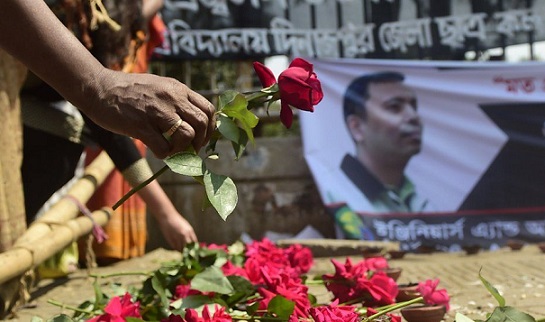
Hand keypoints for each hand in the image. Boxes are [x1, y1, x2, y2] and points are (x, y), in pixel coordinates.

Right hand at [82, 69, 214, 158]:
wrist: (97, 87)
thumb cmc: (128, 90)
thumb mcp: (159, 86)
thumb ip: (176, 100)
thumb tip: (193, 123)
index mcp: (178, 89)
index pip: (209, 109)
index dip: (210, 128)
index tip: (203, 137)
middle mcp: (172, 98)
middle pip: (202, 123)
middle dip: (201, 141)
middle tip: (191, 149)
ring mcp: (157, 111)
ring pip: (188, 135)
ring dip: (184, 149)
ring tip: (173, 150)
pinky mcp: (141, 126)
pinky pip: (164, 148)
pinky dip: (165, 155)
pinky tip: (158, 151)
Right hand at [157, 212, 197, 250]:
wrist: (167, 216)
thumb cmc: (177, 220)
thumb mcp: (186, 227)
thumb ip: (189, 235)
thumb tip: (192, 244)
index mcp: (190, 231)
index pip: (195, 243)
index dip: (195, 249)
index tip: (194, 253)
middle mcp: (185, 235)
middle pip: (189, 248)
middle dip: (189, 252)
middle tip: (188, 255)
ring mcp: (177, 237)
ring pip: (181, 249)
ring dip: (182, 252)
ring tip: (182, 253)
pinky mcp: (171, 239)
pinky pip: (175, 247)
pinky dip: (176, 249)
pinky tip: (176, 248)